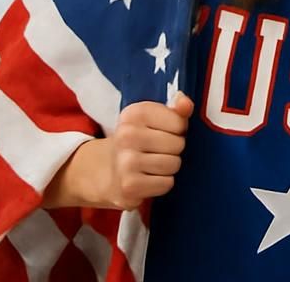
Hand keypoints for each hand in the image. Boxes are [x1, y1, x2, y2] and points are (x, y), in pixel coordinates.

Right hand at [100, 94, 193, 208]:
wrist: (104, 171)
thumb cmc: (137, 141)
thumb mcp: (153, 118)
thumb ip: (176, 110)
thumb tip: (186, 104)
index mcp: (134, 114)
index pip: (180, 122)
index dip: (179, 129)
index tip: (164, 132)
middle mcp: (126, 136)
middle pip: (178, 144)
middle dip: (174, 149)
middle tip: (157, 151)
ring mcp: (126, 162)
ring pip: (173, 164)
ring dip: (168, 167)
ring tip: (152, 164)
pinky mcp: (129, 186)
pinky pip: (166, 183)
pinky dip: (162, 183)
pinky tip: (148, 178)